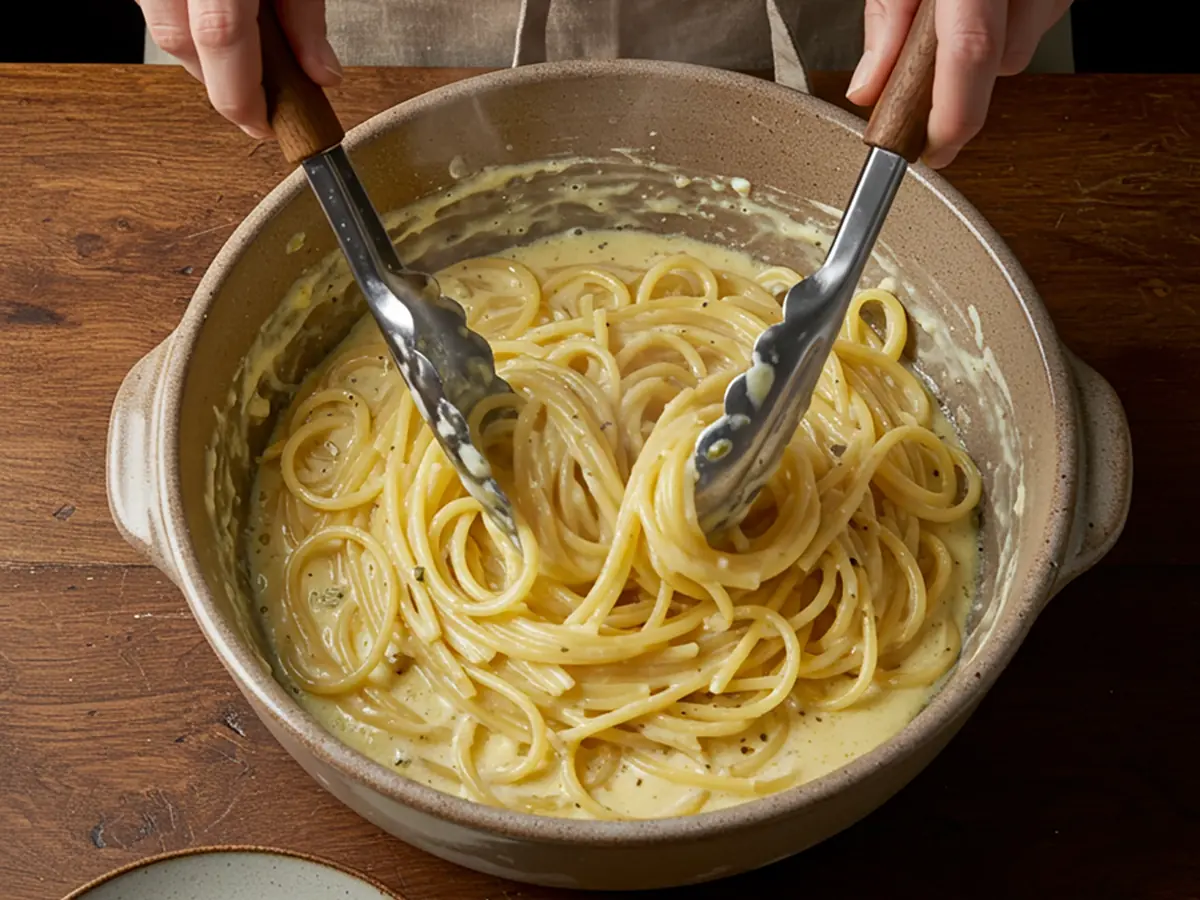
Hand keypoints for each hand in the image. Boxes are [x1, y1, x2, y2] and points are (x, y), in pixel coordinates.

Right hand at [137, 0, 342, 137]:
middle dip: (225, 85)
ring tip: (246, 58)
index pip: (221, 38)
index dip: (244, 95)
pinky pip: (156, 8)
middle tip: (264, 101)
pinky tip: (221, 24)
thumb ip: (304, 17)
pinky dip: (187, 26)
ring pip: (164, 31)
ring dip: (204, 57)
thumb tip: (321, 75)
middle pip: (184, 46)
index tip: (267, 126)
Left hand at [847, 0, 1072, 167]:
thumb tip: (868, 86)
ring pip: (1023, 42)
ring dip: (987, 41)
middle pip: (1001, 61)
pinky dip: (1009, 15)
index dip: (952, 119)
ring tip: (956, 4)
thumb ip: (887, 15)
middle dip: (961, 77)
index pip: (970, 55)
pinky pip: (1038, 14)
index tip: (930, 153)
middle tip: (923, 58)